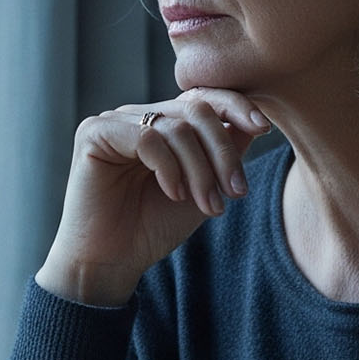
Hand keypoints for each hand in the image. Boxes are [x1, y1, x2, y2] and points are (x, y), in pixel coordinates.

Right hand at [38, 89, 271, 305]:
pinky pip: (147, 137)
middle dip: (223, 152)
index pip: (203, 97)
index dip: (235, 106)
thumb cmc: (152, 228)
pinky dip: (169, 167)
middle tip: (236, 191)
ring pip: (177, 127)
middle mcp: (138, 116)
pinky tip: (173, 193)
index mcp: (162, 124)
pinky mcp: (94, 134)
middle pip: (196, 110)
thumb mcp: (203, 189)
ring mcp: (115, 122)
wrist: (111, 262)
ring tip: (208, 205)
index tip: (263, 129)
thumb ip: (224, 155)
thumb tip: (254, 123)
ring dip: (201, 169)